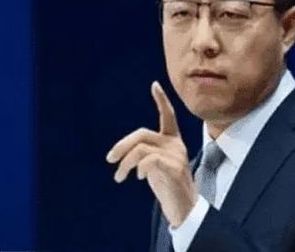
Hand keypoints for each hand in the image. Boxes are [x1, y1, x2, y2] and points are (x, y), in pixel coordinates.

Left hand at [106, 81, 197, 226]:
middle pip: (142, 134)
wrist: (185, 209)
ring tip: (119, 177)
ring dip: (125, 163)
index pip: (168, 116)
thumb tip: (123, 152)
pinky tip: (140, 178)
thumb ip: (146, 153)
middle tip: (110, 159)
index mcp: (173, 141)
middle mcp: (176, 145)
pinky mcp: (174, 168)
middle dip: (122, 145)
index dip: (161, 100)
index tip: (154, 85)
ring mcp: (176, 156)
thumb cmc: (169, 188)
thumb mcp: (155, 167)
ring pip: (141, 148)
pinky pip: (149, 160)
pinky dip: (139, 168)